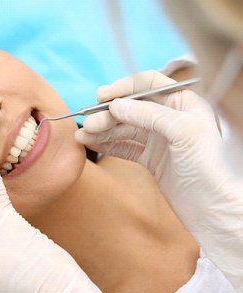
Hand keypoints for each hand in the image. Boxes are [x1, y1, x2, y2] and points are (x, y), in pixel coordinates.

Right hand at [75, 70, 242, 292]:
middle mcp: (170, 118)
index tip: (102, 97)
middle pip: (131, 109)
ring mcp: (158, 140)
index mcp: (184, 103)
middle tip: (88, 124)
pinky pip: (125, 146)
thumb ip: (150, 115)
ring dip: (103, 130)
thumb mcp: (183, 132)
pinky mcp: (150, 159)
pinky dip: (108, 145)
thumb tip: (116, 105)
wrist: (210, 208)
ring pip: (124, 129)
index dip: (124, 88)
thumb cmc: (208, 168)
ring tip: (82, 135)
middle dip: (108, 115)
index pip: (148, 85)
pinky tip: (92, 143)